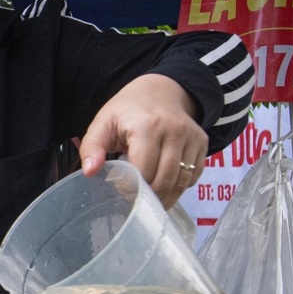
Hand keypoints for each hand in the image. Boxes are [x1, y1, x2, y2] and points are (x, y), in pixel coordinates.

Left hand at [77, 72, 208, 208]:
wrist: (159, 91)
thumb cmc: (128, 110)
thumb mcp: (103, 123)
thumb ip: (92, 147)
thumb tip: (90, 172)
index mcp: (147, 126)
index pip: (144, 171)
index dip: (133, 187)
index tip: (122, 193)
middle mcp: (174, 130)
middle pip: (165, 179)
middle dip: (150, 197)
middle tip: (137, 202)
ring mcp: (192, 137)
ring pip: (182, 181)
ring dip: (166, 196)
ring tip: (151, 201)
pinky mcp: (202, 142)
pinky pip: (194, 175)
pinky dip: (180, 186)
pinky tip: (166, 186)